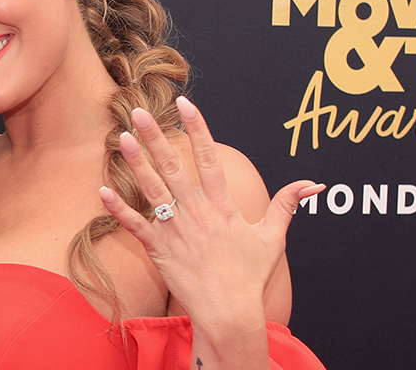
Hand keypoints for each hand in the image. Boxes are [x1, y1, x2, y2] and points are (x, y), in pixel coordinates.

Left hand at [98, 98, 322, 335]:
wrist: (229, 313)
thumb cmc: (250, 276)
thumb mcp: (272, 238)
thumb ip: (287, 205)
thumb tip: (312, 184)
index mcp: (223, 206)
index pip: (210, 158)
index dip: (198, 128)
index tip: (186, 103)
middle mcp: (197, 213)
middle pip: (174, 166)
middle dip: (156, 136)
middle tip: (138, 110)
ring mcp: (176, 230)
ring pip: (152, 190)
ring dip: (136, 163)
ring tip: (121, 138)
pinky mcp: (159, 249)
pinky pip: (135, 225)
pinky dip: (119, 208)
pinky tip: (102, 189)